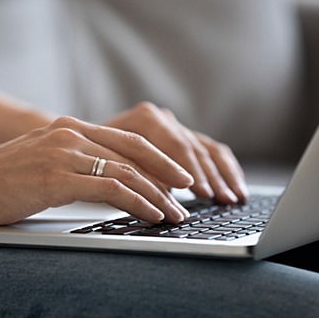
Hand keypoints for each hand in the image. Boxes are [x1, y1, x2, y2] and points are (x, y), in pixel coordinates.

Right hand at [0, 117, 193, 225]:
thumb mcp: (37, 161)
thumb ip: (69, 162)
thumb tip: (103, 180)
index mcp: (66, 128)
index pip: (126, 139)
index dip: (158, 156)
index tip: (177, 174)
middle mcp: (68, 134)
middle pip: (135, 151)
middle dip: (167, 173)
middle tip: (189, 191)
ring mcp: (62, 154)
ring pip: (127, 171)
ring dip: (158, 194)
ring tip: (176, 213)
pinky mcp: (56, 178)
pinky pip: (111, 188)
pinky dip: (138, 202)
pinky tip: (152, 214)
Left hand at [105, 102, 247, 203]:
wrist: (82, 146)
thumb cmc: (91, 158)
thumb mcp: (106, 165)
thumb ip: (134, 175)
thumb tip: (163, 195)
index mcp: (144, 118)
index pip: (174, 144)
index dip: (188, 169)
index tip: (199, 191)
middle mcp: (162, 118)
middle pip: (193, 147)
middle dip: (209, 176)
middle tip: (221, 199)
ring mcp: (175, 127)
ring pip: (207, 150)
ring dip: (223, 175)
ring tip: (234, 198)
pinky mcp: (183, 139)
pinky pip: (212, 152)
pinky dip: (225, 170)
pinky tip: (236, 188)